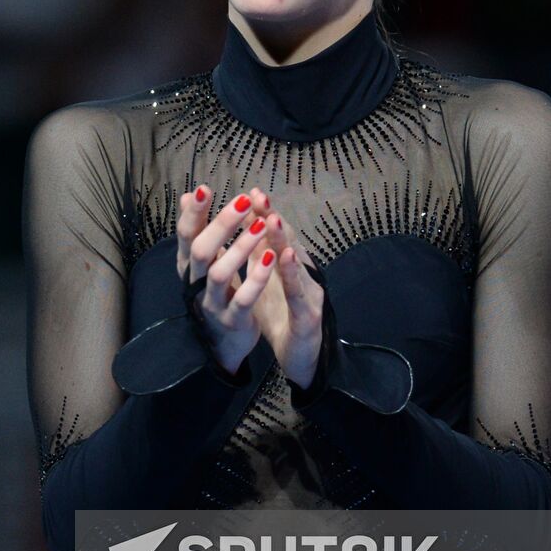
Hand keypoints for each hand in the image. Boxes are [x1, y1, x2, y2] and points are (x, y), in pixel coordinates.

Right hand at [176, 186, 276, 374]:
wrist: (223, 341)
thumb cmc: (216, 291)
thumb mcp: (205, 260)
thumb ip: (199, 229)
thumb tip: (187, 195)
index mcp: (189, 265)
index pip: (186, 235)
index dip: (193, 213)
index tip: (205, 188)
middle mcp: (195, 283)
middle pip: (201, 250)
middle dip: (221, 223)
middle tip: (242, 201)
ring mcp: (212, 303)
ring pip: (219, 273)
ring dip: (240, 247)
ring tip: (260, 224)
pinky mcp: (232, 320)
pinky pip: (243, 298)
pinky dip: (256, 277)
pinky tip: (270, 256)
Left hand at [245, 187, 324, 389]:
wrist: (302, 359)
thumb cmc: (282, 316)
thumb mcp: (264, 283)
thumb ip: (255, 255)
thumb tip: (242, 227)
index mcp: (286, 268)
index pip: (274, 238)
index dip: (263, 215)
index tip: (251, 192)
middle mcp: (301, 276)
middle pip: (285, 243)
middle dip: (271, 217)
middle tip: (259, 195)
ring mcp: (307, 294)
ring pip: (294, 264)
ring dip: (283, 240)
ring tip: (272, 218)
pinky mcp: (308, 317)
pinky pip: (297, 294)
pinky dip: (292, 275)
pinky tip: (284, 258)